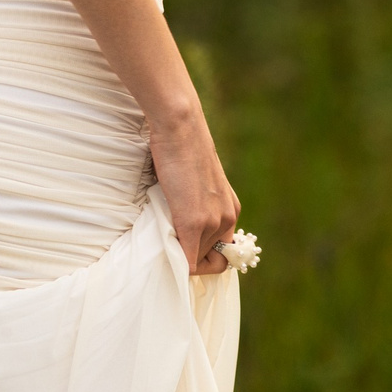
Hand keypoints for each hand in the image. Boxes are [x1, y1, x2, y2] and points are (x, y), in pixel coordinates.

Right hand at [148, 108, 240, 275]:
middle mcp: (227, 218)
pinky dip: (175, 263)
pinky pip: (187, 262)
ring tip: (163, 233)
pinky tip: (162, 249)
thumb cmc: (182, 147)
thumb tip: (179, 222)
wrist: (180, 127)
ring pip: (197, 262)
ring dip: (180, 256)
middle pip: (212, 261)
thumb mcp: (198, 180)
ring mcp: (212, 222)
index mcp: (230, 208)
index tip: (184, 246)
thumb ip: (198, 203)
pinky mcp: (193, 223)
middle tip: (170, 242)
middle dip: (191, 257)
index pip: (224, 252)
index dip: (204, 255)